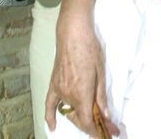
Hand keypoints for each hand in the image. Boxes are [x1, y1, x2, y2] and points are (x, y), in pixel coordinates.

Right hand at [45, 0, 114, 135]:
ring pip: (70, 112)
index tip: (110, 133)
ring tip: (93, 119)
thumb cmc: (90, 49)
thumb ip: (101, 97)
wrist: (73, 33)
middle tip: (108, 126)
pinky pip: (50, 104)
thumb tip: (106, 115)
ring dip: (80, 118)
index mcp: (82, 94)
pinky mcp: (54, 84)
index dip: (100, 131)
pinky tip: (53, 126)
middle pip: (80, 119)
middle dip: (93, 125)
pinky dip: (51, 116)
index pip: (89, 122)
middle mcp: (68, 95)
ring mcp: (59, 90)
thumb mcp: (102, 74)